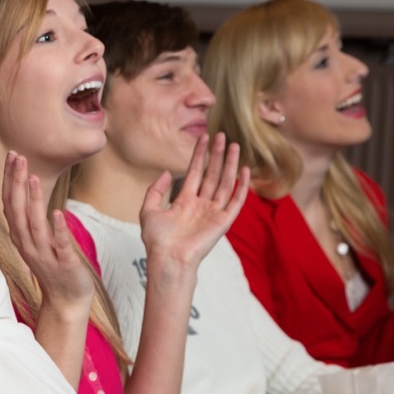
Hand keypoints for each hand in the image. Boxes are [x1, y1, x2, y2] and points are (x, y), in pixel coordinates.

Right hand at [1, 152, 92, 310]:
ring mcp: (43, 255)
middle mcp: (26, 244)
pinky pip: (58, 244)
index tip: (11, 155)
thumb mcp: (36, 239)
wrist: (66, 299)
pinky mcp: (63, 264)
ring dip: (32, 200)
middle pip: (16, 210)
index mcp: (20, 236)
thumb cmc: (53, 265)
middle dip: (16, 182)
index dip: (9, 179)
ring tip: (32, 177)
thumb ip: (30, 217)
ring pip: (34, 225)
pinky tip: (57, 213)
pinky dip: (57, 229)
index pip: (9, 202)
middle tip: (18, 157)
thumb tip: (26, 188)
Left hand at [139, 133, 249, 268]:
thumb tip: (166, 172)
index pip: (195, 172)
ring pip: (225, 183)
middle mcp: (201, 204)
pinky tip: (244, 171)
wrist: (168, 258)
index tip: (204, 137)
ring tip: (235, 145)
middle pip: (212, 174)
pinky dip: (241, 186)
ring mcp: (214, 212)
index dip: (199, 155)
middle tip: (222, 135)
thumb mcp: (149, 210)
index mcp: (185, 201)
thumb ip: (155, 190)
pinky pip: (236, 201)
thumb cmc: (157, 240)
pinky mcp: (224, 221)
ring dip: (230, 164)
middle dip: (217, 155)